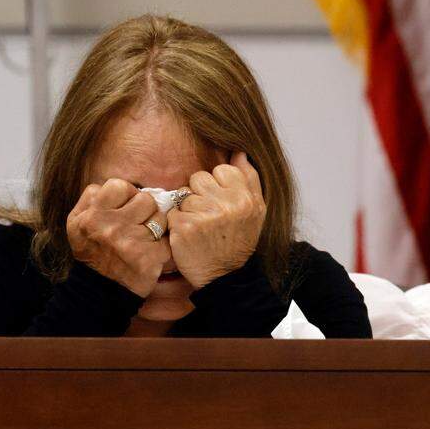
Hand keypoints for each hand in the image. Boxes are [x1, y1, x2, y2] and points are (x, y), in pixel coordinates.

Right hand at [66, 178, 170, 296]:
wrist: (99, 291)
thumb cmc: (92, 252)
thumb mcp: (77, 223)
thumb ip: (91, 198)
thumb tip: (118, 185)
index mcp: (91, 216)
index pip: (119, 185)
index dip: (126, 194)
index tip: (125, 207)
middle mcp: (110, 227)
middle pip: (145, 199)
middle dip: (144, 209)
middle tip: (136, 223)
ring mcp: (130, 242)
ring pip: (160, 217)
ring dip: (156, 225)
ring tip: (143, 237)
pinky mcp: (149, 257)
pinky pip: (167, 238)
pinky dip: (162, 244)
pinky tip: (151, 251)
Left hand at [168, 152, 265, 288]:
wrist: (225, 278)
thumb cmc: (240, 240)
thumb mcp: (257, 210)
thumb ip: (249, 178)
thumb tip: (239, 150)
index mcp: (245, 197)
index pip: (222, 169)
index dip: (218, 185)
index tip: (221, 202)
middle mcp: (226, 204)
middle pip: (199, 178)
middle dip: (200, 193)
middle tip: (208, 214)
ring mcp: (203, 215)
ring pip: (184, 195)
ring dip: (188, 209)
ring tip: (199, 226)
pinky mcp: (183, 227)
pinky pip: (172, 212)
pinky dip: (176, 223)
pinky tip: (188, 235)